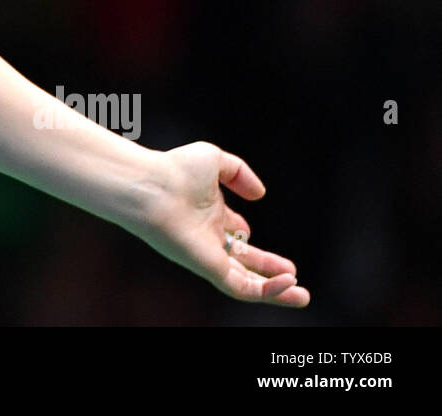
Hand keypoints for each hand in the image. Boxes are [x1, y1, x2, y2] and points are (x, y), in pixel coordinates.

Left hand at [135, 141, 310, 307]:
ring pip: (245, 282)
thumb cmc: (175, 169)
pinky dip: (267, 291)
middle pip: (241, 259)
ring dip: (275, 291)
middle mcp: (207, 236)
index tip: (248, 230)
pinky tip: (289, 284)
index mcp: (206, 213)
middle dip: (267, 268)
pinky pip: (241, 289)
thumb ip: (239, 173)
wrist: (152, 187)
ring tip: (302, 296)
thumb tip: (260, 194)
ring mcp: (209, 254)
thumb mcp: (214, 159)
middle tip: (293, 275)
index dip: (243, 234)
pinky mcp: (209, 268)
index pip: (230, 231)